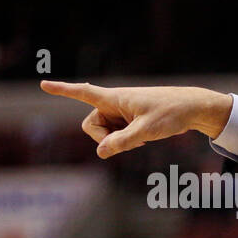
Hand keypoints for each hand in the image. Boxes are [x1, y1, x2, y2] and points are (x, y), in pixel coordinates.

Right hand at [39, 80, 232, 158]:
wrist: (193, 109)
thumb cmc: (171, 114)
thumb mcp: (147, 130)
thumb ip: (123, 142)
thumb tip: (100, 152)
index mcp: (114, 98)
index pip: (83, 93)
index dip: (62, 90)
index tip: (43, 84)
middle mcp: (114, 103)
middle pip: (91, 125)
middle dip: (103, 138)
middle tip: (127, 143)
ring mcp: (122, 112)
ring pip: (105, 132)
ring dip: (117, 140)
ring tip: (142, 138)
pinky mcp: (130, 119)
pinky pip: (118, 134)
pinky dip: (126, 140)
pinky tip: (145, 139)